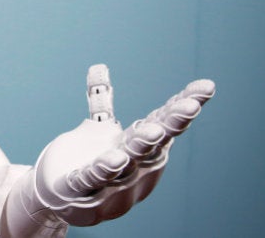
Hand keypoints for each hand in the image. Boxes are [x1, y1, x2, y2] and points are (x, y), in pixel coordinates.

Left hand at [34, 64, 214, 225]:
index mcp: (138, 150)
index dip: (182, 107)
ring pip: (127, 163)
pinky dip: (103, 169)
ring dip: (140, 148)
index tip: (205, 87)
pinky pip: (92, 179)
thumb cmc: (87, 164)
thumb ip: (100, 101)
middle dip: (170, 125)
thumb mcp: (97, 132)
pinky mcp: (80, 190)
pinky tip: (112, 159)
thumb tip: (98, 65)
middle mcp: (131, 168)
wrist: (59, 200)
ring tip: (152, 132)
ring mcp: (109, 182)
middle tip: (189, 107)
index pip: (163, 125)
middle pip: (153, 144)